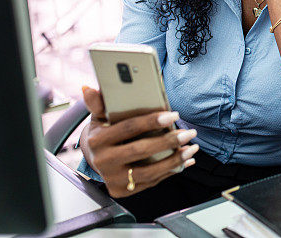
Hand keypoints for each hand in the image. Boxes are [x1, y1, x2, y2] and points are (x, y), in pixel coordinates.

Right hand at [80, 86, 199, 197]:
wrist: (95, 158)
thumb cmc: (103, 132)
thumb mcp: (100, 116)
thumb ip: (98, 103)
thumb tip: (89, 89)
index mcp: (97, 140)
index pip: (128, 128)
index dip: (152, 121)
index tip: (173, 115)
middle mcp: (103, 162)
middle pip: (141, 150)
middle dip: (169, 141)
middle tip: (189, 133)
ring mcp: (113, 179)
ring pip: (149, 171)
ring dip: (175, 160)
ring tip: (192, 147)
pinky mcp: (123, 191)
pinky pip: (151, 182)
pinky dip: (171, 171)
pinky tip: (185, 160)